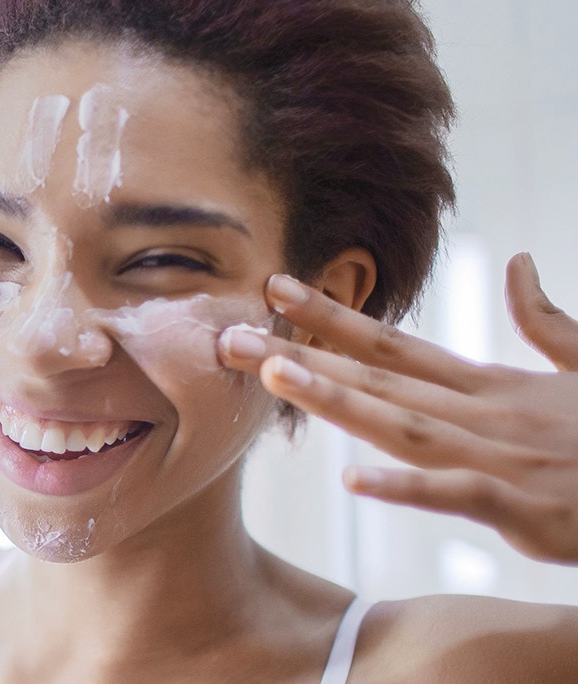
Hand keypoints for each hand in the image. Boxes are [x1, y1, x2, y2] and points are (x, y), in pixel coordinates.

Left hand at [218, 253, 577, 564]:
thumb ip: (546, 322)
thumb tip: (520, 263)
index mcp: (491, 386)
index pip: (396, 344)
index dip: (333, 317)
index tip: (278, 289)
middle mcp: (483, 414)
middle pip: (380, 377)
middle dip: (303, 353)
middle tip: (232, 333)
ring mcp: (502, 458)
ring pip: (405, 424)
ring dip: (339, 400)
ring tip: (274, 376)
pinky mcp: (526, 508)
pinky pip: (458, 494)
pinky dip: (409, 486)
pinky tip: (355, 480)